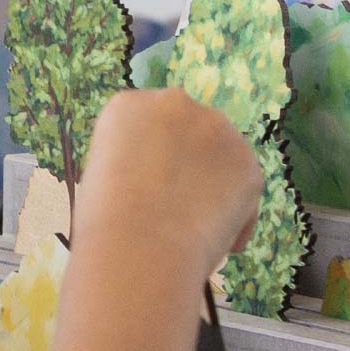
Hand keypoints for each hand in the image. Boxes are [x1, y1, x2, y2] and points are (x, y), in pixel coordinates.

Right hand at [25, 90, 260, 350]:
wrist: (140, 245)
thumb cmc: (102, 221)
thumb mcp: (100, 180)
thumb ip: (129, 166)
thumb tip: (147, 185)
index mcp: (127, 105)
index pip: (145, 124)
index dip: (149, 161)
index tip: (146, 191)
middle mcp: (175, 104)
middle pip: (188, 132)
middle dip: (186, 166)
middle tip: (174, 211)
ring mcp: (218, 131)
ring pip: (220, 158)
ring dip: (213, 188)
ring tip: (194, 234)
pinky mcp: (249, 164)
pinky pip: (244, 190)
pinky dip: (236, 218)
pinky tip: (216, 246)